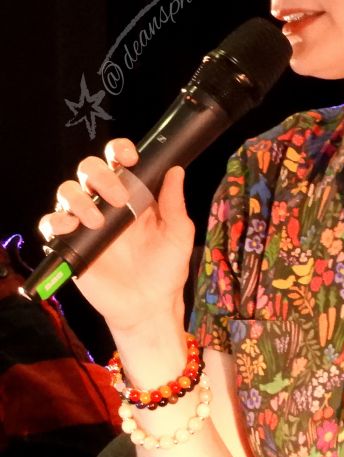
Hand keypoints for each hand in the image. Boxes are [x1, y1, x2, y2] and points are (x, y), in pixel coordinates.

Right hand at [38, 138, 194, 334]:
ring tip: (97, 220)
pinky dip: (56, 221)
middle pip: (89, 170)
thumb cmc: (167, 268)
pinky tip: (72, 227)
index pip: (118, 161)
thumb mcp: (178, 234)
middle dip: (100, 174)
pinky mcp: (70, 245)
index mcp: (133, 196)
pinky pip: (51, 224)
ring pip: (67, 192)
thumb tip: (175, 170)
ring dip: (79, 198)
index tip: (129, 158)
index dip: (119, 151)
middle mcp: (107, 204)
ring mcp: (86, 223)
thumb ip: (174, 203)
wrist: (149, 305)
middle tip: (118, 197)